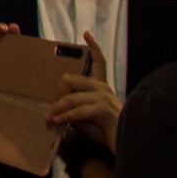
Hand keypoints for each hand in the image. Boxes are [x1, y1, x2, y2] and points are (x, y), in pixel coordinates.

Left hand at [46, 29, 119, 149]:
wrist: (126, 144)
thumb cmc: (107, 132)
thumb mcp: (87, 117)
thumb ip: (74, 108)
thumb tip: (55, 108)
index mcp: (101, 87)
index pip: (99, 62)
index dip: (94, 47)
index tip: (87, 33)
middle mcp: (103, 88)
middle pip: (68, 79)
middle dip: (57, 94)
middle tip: (53, 108)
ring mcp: (104, 98)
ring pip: (70, 98)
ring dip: (57, 109)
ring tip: (50, 118)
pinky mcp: (103, 109)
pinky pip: (76, 111)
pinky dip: (65, 117)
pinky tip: (58, 122)